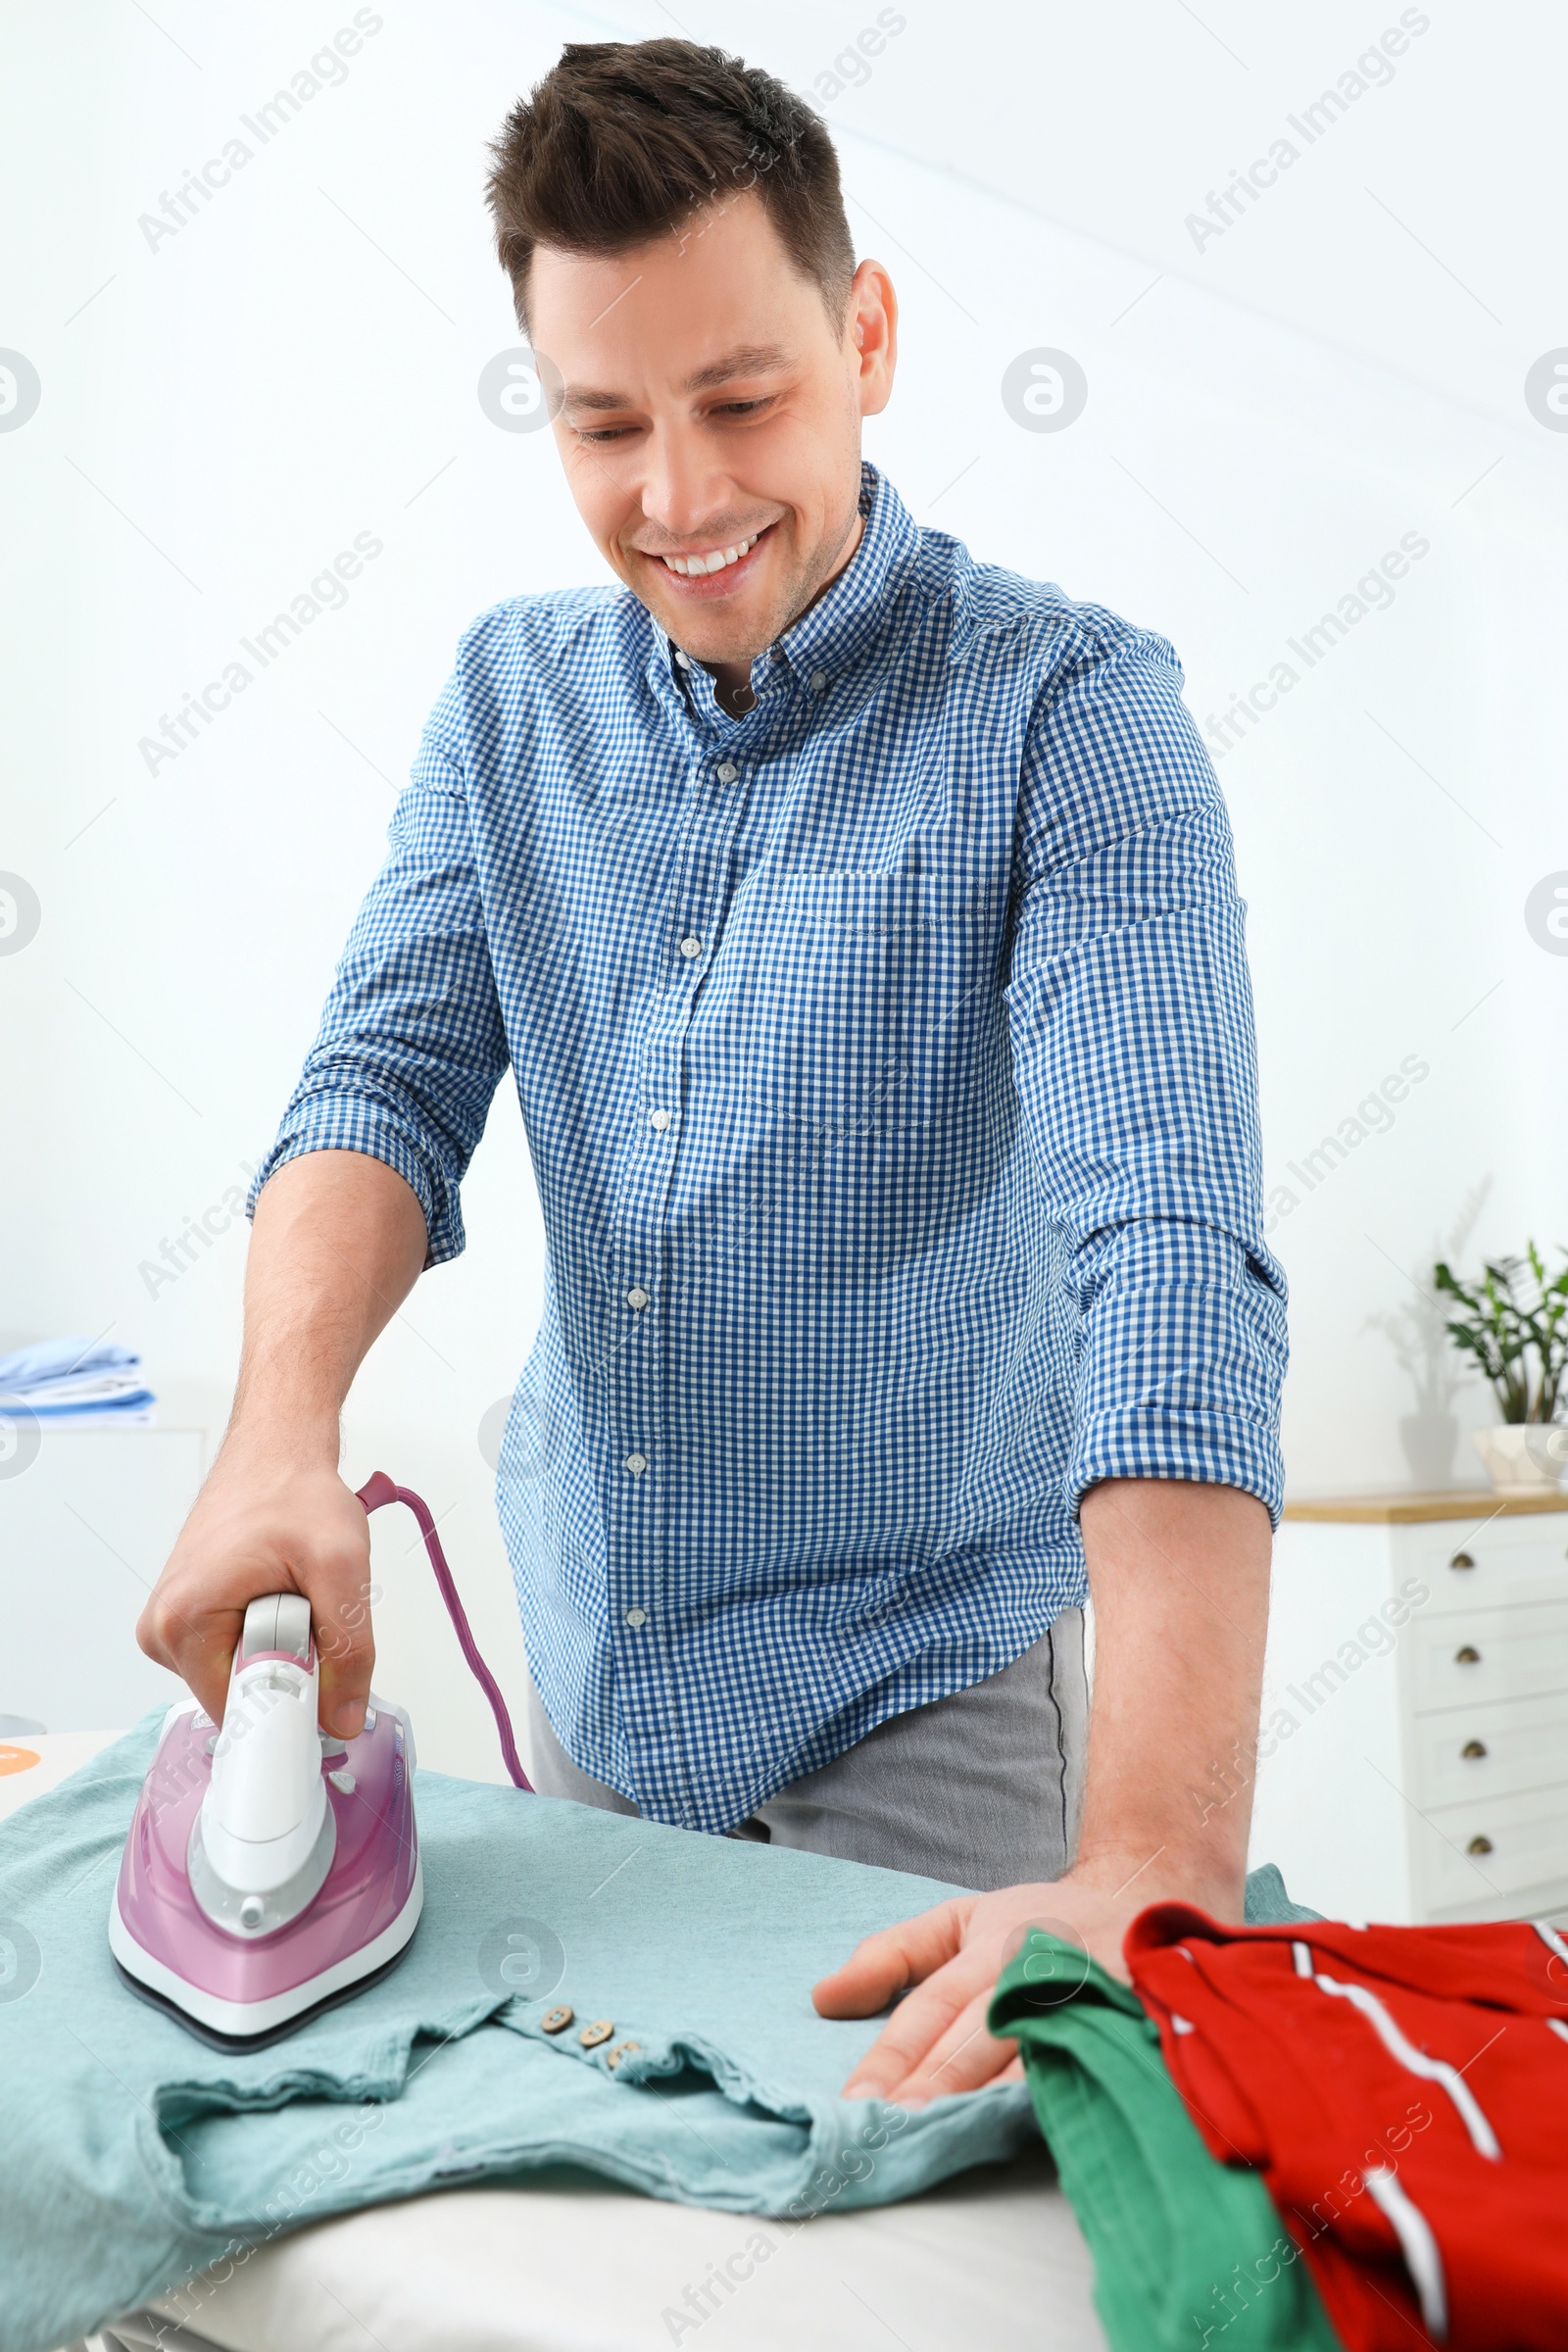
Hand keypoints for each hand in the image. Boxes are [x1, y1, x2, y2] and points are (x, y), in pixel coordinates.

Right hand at [136, 1435, 376, 1736]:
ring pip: (244, 1677)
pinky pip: (239, 1654)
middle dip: (291, 1669)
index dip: (291, 1710)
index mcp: (182, 1624)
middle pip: (242, 1697)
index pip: (237, 1715)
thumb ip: (349, 1649)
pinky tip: (280, 1593)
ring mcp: (171, 1625)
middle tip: (311, 1611)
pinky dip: (271, 1635)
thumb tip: (343, 1718)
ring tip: (294, 1592)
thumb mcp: (340, 1568)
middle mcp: (163, 1631)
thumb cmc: (295, 1490)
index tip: (324, 1686)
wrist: (276, 1448)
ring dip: (284, 1649)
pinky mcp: (189, 1617)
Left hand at [812, 1861, 1240, 2104]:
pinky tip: (1043, 2127)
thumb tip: (821, 1999)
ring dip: (992, 2098)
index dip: (895, 2054)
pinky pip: (1098, 2063)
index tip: (857, 2102)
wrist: (1151, 1897)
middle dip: (935, 2085)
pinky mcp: (1138, 2020)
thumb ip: (893, 1954)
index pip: (932, 2007)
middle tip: (892, 2130)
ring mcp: (1090, 1995)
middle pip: (979, 2035)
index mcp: (994, 1945)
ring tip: (950, 2136)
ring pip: (1035, 2053)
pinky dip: (1069, 2094)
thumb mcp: (963, 1919)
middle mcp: (1037, 1967)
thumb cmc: (1045, 1921)